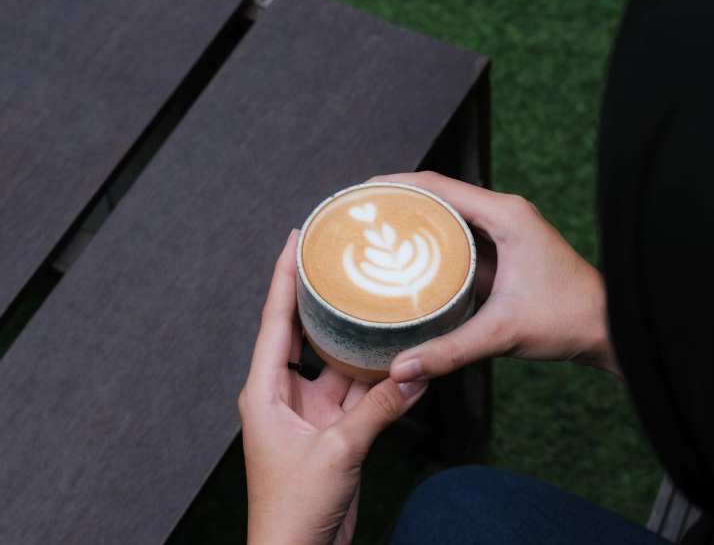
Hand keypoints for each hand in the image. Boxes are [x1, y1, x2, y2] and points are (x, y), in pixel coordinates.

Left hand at [239, 229, 427, 544]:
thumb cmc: (292, 511)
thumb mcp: (336, 452)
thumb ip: (376, 411)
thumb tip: (415, 376)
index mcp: (264, 389)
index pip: (274, 319)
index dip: (282, 275)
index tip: (294, 237)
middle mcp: (283, 392)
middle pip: (303, 330)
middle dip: (318, 294)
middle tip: (336, 255)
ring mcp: (309, 410)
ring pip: (336, 361)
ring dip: (356, 337)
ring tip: (374, 297)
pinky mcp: (332, 429)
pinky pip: (356, 391)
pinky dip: (376, 377)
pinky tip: (397, 355)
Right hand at [367, 172, 621, 382]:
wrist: (609, 328)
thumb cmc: (567, 319)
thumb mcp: (502, 333)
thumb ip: (449, 350)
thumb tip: (400, 369)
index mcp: (505, 214)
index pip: (439, 186)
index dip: (396, 184)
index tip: (361, 192)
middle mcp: (504, 213)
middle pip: (440, 194)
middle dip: (398, 199)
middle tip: (359, 214)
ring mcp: (505, 230)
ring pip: (450, 214)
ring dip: (415, 219)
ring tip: (375, 230)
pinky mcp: (505, 249)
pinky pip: (461, 236)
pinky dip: (433, 241)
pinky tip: (409, 258)